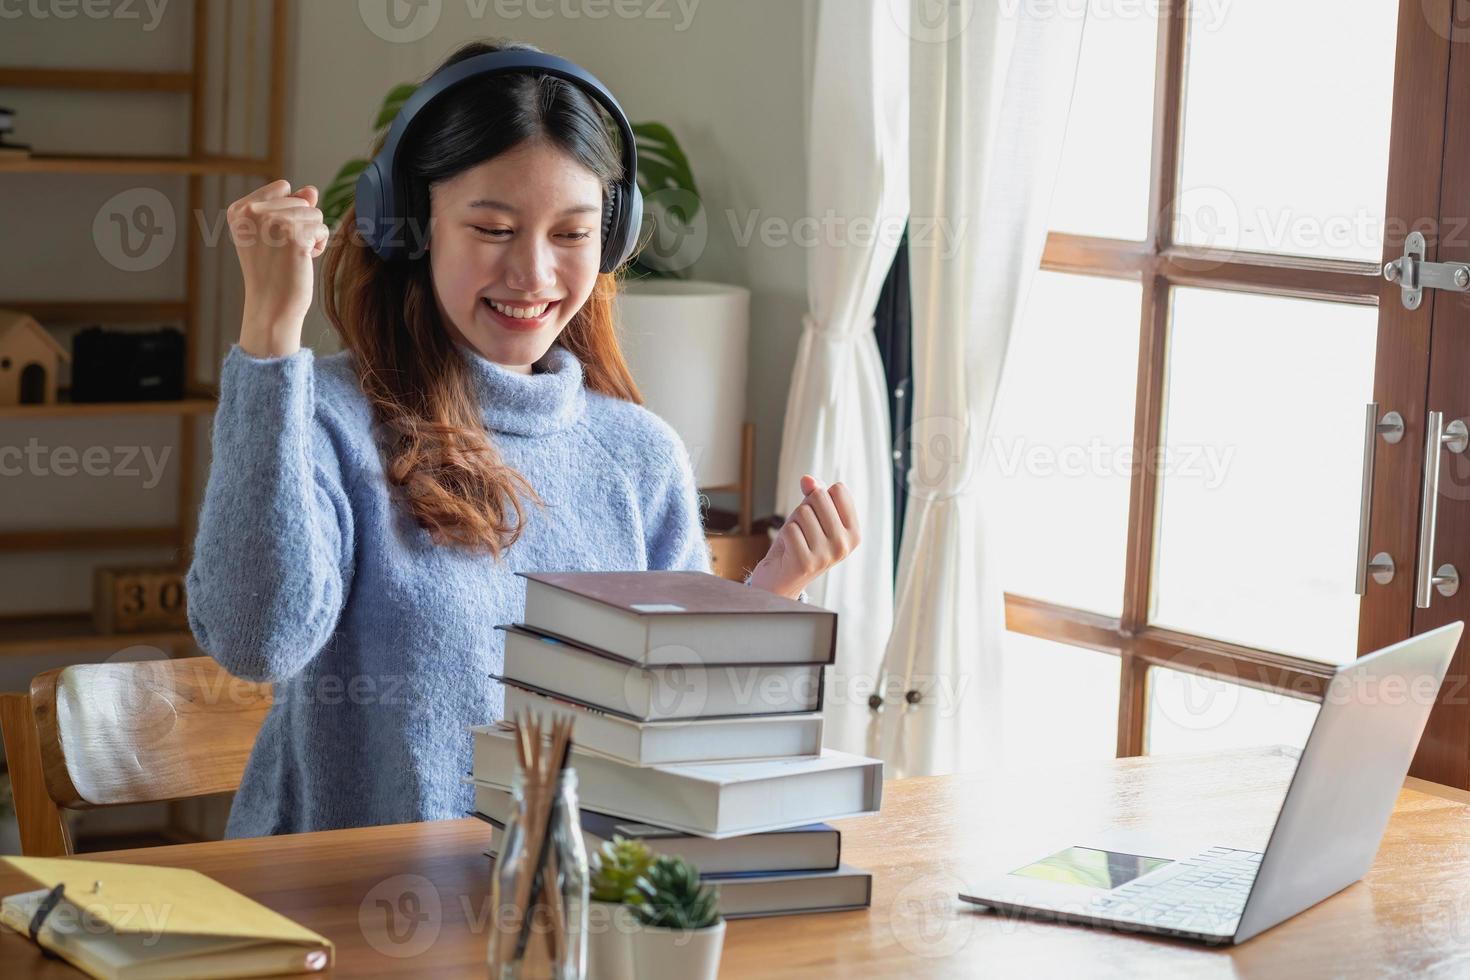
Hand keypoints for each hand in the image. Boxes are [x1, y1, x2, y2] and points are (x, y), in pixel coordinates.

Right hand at [228, 179, 329, 357]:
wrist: (271, 306)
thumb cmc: (273, 271)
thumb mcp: (273, 233)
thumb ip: (290, 205)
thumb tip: (311, 189)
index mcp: (240, 209)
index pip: (283, 188)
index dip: (288, 214)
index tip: (272, 239)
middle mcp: (252, 211)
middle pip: (301, 200)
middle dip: (301, 226)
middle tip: (282, 252)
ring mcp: (273, 222)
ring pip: (315, 213)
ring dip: (310, 236)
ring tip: (291, 256)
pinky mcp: (294, 236)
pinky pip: (322, 229)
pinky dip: (319, 246)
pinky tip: (302, 261)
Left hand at [747, 475, 860, 599]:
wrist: (782, 577)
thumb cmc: (800, 540)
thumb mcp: (811, 512)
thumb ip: (814, 492)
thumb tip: (807, 479)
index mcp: (854, 532)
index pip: (838, 489)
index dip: (820, 496)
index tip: (818, 517)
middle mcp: (845, 544)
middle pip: (819, 496)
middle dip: (805, 507)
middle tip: (804, 529)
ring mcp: (827, 555)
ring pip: (803, 512)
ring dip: (794, 522)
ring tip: (797, 540)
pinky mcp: (806, 562)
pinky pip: (790, 529)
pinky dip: (785, 535)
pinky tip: (789, 549)